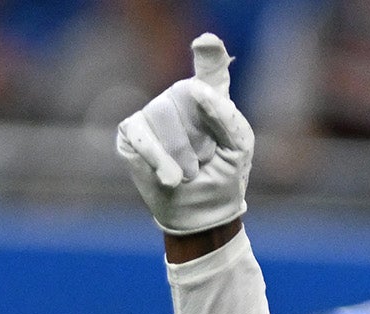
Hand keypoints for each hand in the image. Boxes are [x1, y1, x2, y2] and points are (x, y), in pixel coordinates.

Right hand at [115, 34, 256, 237]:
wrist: (202, 214)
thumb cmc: (223, 177)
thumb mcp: (238, 147)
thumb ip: (225, 115)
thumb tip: (196, 90)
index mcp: (211, 97)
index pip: (209, 66)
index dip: (208, 53)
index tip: (206, 43)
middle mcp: (179, 98)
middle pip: (187, 92)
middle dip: (200, 135)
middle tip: (205, 161)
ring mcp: (153, 112)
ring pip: (162, 113)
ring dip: (181, 153)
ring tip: (189, 172)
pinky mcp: (131, 133)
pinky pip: (140, 133)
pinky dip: (157, 156)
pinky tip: (171, 178)